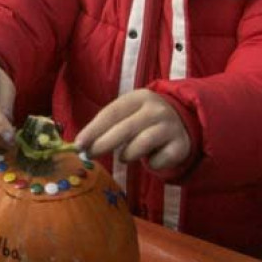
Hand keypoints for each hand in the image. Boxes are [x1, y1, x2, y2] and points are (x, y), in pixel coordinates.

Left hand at [74, 90, 190, 169]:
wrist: (183, 121)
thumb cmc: (142, 119)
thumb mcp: (127, 114)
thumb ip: (106, 125)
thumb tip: (80, 144)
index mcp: (138, 97)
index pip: (111, 113)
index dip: (93, 129)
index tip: (78, 144)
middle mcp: (156, 109)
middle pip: (125, 128)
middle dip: (103, 144)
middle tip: (89, 155)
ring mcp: (171, 127)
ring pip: (142, 144)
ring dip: (127, 154)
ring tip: (123, 156)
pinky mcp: (181, 145)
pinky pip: (159, 160)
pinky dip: (150, 164)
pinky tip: (150, 158)